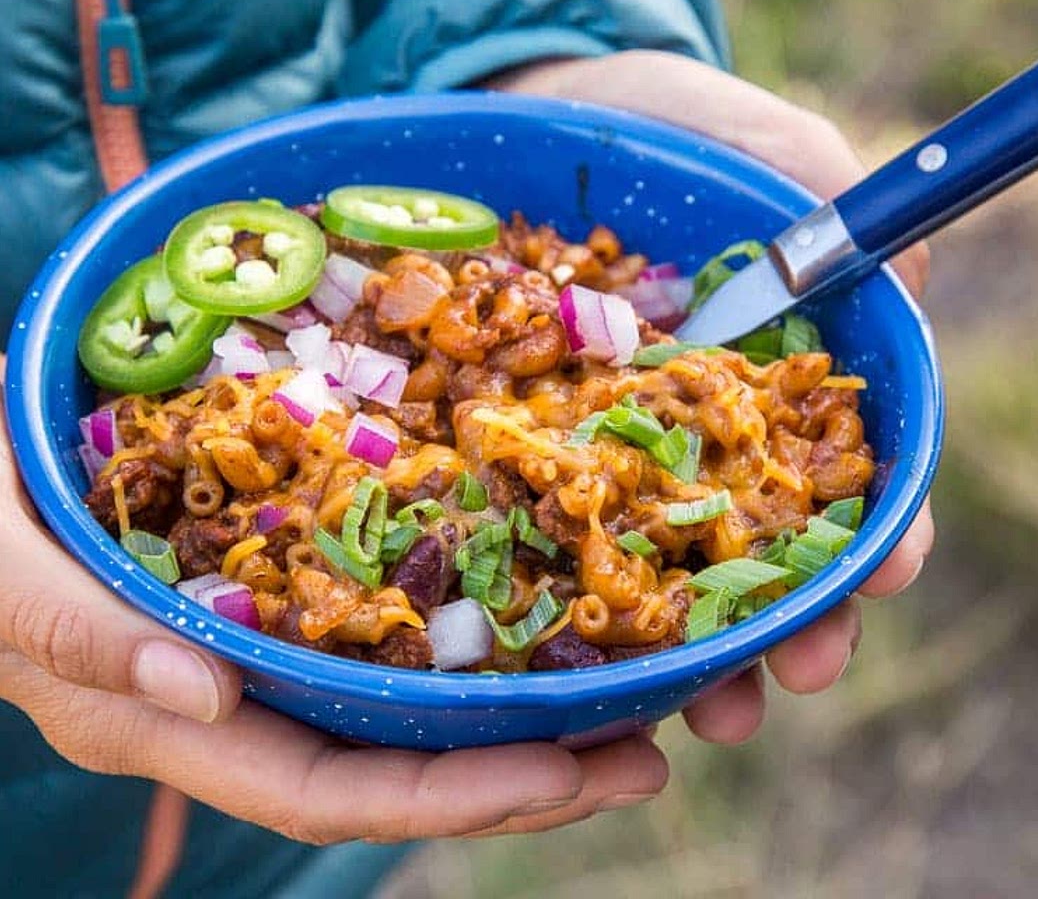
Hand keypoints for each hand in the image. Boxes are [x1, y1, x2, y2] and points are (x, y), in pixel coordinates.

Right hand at [0, 374, 667, 840]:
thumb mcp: (6, 571)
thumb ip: (85, 638)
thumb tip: (207, 694)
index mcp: (167, 717)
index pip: (323, 790)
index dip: (444, 795)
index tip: (560, 775)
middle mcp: (230, 699)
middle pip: (389, 764)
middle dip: (517, 774)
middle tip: (644, 751)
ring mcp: (259, 647)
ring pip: (401, 704)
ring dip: (512, 707)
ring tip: (629, 696)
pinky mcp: (280, 588)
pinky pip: (384, 628)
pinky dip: (462, 632)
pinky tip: (532, 610)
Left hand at [489, 50, 935, 742]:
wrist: (531, 115)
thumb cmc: (662, 126)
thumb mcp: (759, 141)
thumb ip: (833, 198)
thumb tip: (912, 281)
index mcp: (766, 380)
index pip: (839, 475)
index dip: (869, 534)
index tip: (881, 578)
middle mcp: (695, 435)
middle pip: (754, 550)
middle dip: (781, 626)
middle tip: (784, 682)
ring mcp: (607, 451)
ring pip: (656, 573)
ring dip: (685, 653)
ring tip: (694, 710)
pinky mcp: (525, 450)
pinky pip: (544, 537)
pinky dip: (566, 604)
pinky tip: (572, 661)